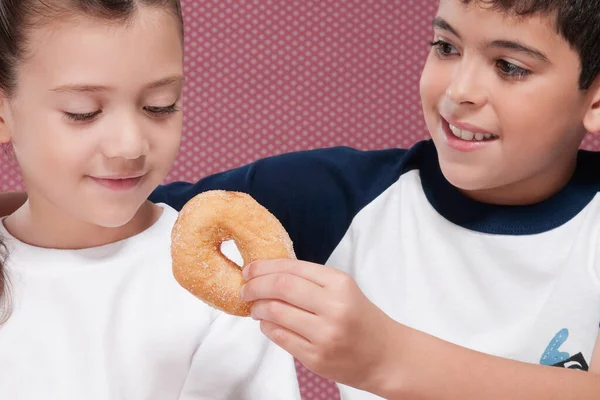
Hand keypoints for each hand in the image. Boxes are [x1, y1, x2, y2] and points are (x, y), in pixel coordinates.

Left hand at [240, 259, 403, 393]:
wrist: (386, 356)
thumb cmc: (361, 318)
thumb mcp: (343, 289)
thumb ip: (310, 280)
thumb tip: (268, 273)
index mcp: (339, 283)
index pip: (291, 269)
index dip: (264, 267)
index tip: (250, 269)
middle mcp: (333, 307)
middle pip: (280, 288)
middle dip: (255, 286)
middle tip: (245, 288)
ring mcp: (324, 335)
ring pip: (275, 313)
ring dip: (258, 308)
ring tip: (255, 307)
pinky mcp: (316, 358)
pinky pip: (280, 337)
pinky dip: (267, 327)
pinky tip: (267, 324)